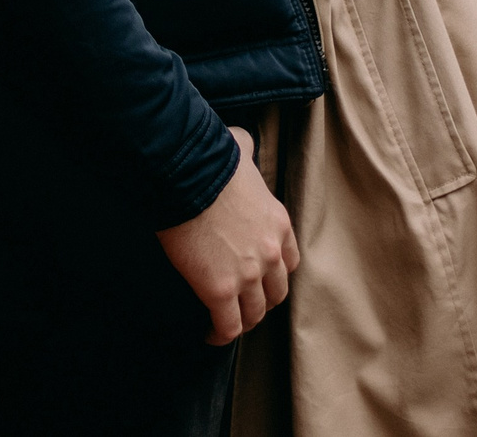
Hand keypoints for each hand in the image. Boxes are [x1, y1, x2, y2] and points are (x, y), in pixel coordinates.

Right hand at [154, 127, 297, 345]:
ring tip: (227, 323)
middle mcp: (270, 253)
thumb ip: (247, 149)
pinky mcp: (219, 289)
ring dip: (243, 321)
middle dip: (263, 301)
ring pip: (254, 313)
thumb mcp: (240, 150)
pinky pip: (227, 324)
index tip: (262, 276)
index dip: (275, 272)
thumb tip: (242, 140)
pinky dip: (220, 335)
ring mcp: (247, 274)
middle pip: (276, 292)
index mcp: (278, 223)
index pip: (289, 260)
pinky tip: (211, 336)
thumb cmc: (209, 158)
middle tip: (245, 303)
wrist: (187, 174)